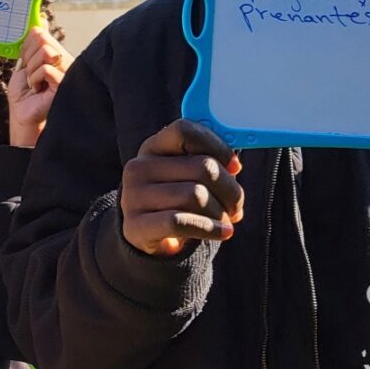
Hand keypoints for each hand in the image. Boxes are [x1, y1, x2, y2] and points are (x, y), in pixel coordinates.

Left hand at [6, 27, 69, 148]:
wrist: (22, 112)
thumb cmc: (24, 91)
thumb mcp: (25, 63)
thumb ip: (33, 44)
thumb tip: (41, 20)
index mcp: (55, 52)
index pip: (40, 34)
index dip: (26, 47)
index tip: (25, 61)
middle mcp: (64, 58)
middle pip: (42, 40)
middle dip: (28, 58)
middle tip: (30, 73)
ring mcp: (66, 70)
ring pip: (45, 52)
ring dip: (32, 70)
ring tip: (35, 83)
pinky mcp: (65, 83)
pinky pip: (46, 69)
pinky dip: (35, 78)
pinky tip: (38, 89)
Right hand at [120, 119, 244, 256]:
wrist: (146, 236)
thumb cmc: (176, 200)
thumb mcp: (186, 176)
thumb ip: (206, 163)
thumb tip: (234, 166)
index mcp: (153, 147)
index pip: (185, 131)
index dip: (217, 146)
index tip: (235, 167)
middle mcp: (139, 168)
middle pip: (203, 168)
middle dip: (231, 190)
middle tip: (235, 206)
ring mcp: (133, 197)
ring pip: (197, 196)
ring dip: (221, 213)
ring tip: (223, 221)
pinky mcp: (134, 226)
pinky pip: (181, 223)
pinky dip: (210, 229)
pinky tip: (222, 232)